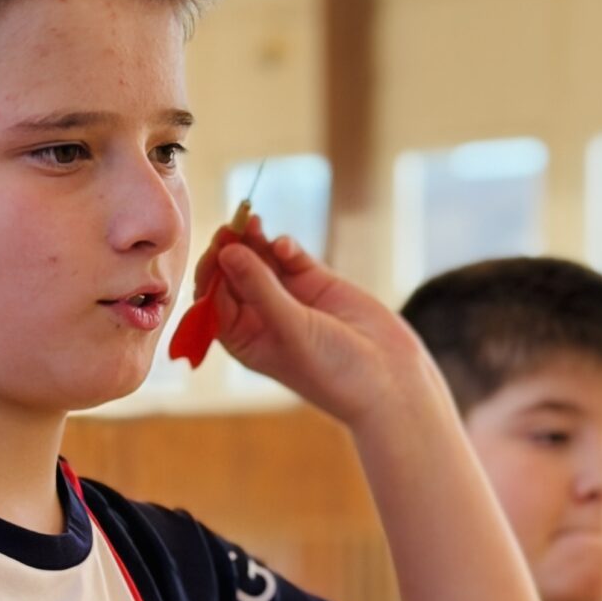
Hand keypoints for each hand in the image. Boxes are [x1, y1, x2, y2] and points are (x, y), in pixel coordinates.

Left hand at [199, 218, 432, 426]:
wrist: (389, 380)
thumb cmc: (334, 369)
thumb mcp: (291, 329)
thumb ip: (260, 287)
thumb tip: (228, 251)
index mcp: (244, 338)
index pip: (213, 298)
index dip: (212, 271)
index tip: (220, 247)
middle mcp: (260, 317)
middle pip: (233, 273)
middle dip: (230, 249)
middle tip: (233, 226)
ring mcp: (288, 298)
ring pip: (260, 259)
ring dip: (254, 241)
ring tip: (252, 220)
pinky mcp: (315, 283)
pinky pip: (290, 257)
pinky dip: (285, 248)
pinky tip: (287, 247)